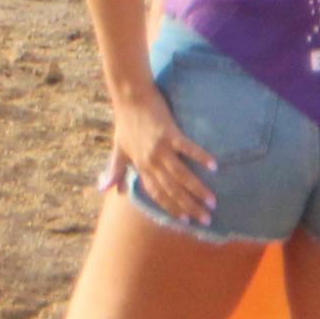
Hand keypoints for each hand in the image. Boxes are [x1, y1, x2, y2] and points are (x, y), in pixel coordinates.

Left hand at [109, 89, 217, 224]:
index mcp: (140, 167)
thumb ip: (114, 171)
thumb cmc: (125, 122)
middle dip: (189, 206)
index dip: (172, 208)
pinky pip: (187, 148)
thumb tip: (105, 190)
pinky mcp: (169, 133)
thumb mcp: (117, 149)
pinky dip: (200, 157)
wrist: (129, 97)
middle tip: (206, 219)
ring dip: (197, 190)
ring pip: (181, 175)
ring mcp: (160, 148)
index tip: (186, 221)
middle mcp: (150, 162)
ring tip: (212, 200)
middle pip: (172, 190)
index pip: (158, 194)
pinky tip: (214, 166)